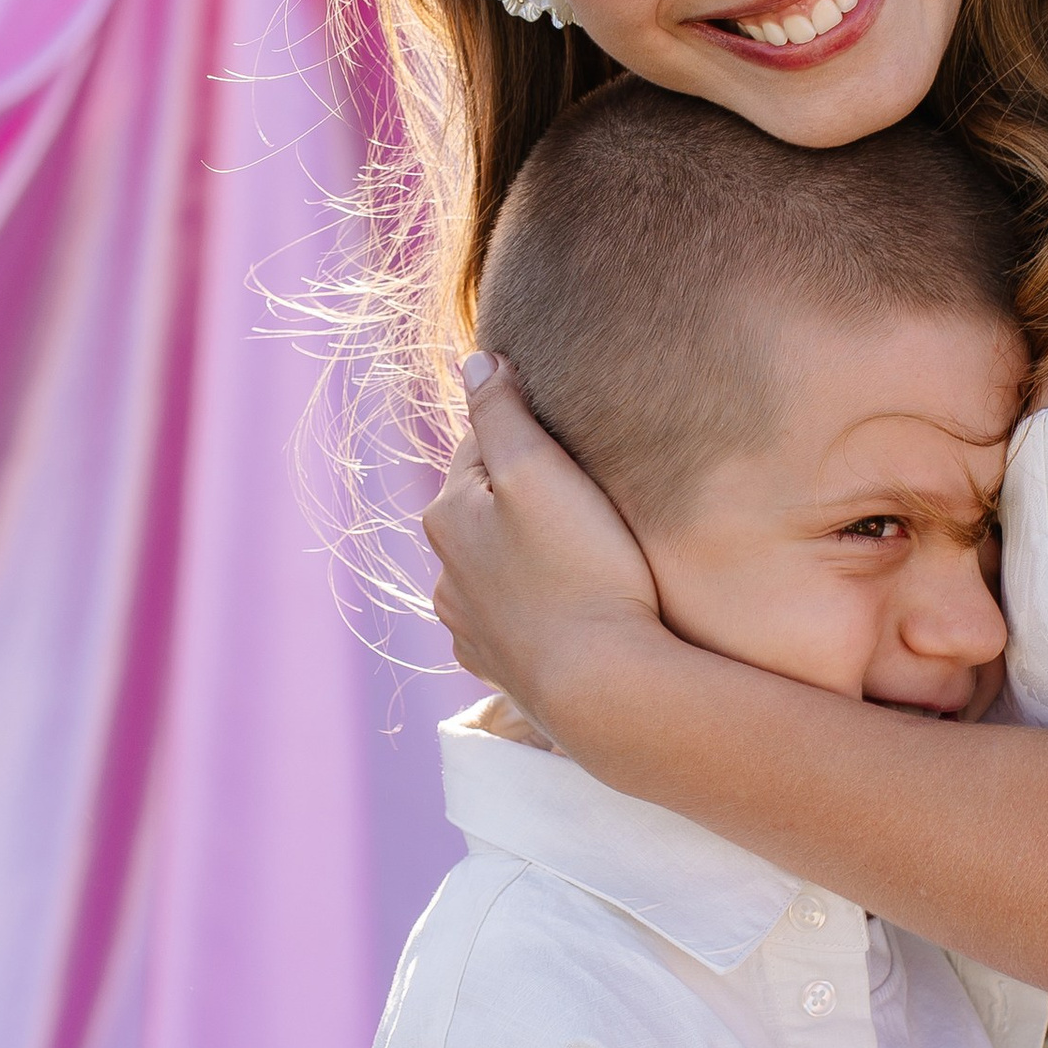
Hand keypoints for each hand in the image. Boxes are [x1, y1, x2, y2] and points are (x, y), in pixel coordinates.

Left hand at [423, 358, 664, 727]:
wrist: (603, 684)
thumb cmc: (580, 566)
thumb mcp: (537, 467)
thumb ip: (500, 409)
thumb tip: (475, 363)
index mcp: (446, 513)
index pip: (483, 444)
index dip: (534, 434)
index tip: (579, 444)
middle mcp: (444, 572)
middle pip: (487, 508)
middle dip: (527, 496)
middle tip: (590, 497)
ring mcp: (468, 626)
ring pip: (497, 566)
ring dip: (528, 555)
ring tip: (584, 556)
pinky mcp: (498, 668)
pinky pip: (512, 621)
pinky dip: (533, 607)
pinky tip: (568, 608)